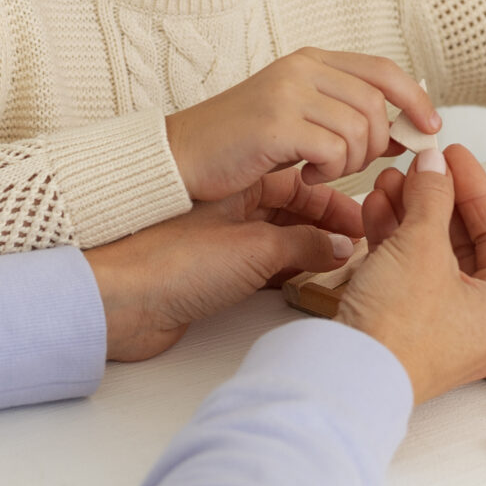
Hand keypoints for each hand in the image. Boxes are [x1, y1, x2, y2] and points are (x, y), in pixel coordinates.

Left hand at [85, 166, 364, 360]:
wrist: (117, 302)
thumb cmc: (172, 264)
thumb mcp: (253, 249)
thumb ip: (304, 245)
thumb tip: (343, 245)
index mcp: (240, 185)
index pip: (302, 183)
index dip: (337, 199)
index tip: (368, 215)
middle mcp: (234, 208)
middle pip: (297, 211)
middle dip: (332, 225)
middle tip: (369, 241)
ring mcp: (227, 240)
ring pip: (285, 239)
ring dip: (315, 250)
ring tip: (350, 263)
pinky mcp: (218, 273)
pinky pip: (268, 266)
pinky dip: (292, 270)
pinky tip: (314, 280)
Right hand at [164, 48, 440, 200]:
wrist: (178, 156)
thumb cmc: (235, 144)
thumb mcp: (295, 118)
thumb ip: (343, 115)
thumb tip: (400, 131)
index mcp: (310, 61)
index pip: (383, 70)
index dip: (414, 99)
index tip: (429, 129)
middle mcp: (301, 69)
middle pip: (376, 104)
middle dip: (377, 145)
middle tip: (349, 167)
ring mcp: (288, 93)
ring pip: (360, 129)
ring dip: (351, 163)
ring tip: (321, 173)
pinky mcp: (276, 124)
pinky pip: (334, 150)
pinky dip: (330, 172)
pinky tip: (306, 178)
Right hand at [340, 145, 485, 402]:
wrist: (347, 377)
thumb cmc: (399, 329)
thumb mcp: (422, 245)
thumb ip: (432, 196)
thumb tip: (434, 163)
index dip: (474, 187)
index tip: (453, 156)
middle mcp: (478, 322)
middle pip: (461, 242)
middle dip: (434, 199)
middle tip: (418, 165)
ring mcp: (438, 326)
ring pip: (428, 255)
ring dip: (408, 214)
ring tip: (388, 181)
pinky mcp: (402, 327)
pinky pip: (404, 274)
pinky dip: (391, 240)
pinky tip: (375, 208)